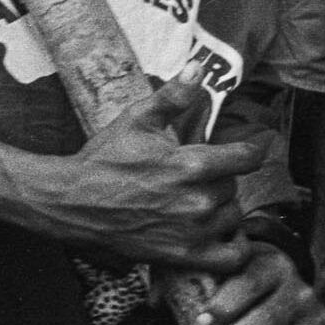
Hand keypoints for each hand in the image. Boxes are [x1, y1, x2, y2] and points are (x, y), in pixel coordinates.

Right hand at [30, 76, 265, 272]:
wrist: (72, 202)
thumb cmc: (104, 160)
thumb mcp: (136, 119)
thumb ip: (173, 96)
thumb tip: (199, 67)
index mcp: (192, 164)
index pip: (247, 157)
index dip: (251, 150)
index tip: (249, 149)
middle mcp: (199, 200)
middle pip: (234, 186)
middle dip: (219, 177)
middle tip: (195, 174)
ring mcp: (193, 232)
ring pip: (233, 216)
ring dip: (222, 207)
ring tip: (200, 200)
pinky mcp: (184, 256)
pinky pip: (232, 257)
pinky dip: (235, 246)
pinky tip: (223, 233)